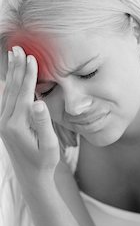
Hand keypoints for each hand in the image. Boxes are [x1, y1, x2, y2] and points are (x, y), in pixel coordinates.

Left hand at [0, 46, 59, 185]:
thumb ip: (43, 123)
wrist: (31, 176)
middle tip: (18, 49)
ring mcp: (2, 123)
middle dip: (17, 69)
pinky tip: (8, 78)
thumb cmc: (44, 161)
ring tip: (14, 57)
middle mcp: (5, 122)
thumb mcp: (49, 145)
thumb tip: (38, 102)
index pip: (23, 94)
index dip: (28, 75)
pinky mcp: (3, 125)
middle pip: (12, 89)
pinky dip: (8, 86)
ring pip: (6, 93)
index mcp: (17, 125)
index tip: (31, 58)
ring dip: (12, 74)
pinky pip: (4, 100)